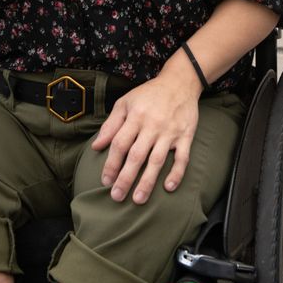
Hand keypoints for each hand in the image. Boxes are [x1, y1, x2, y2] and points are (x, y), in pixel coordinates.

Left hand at [91, 71, 200, 204]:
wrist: (179, 82)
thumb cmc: (149, 94)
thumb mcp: (125, 102)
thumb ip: (111, 124)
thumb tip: (96, 145)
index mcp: (135, 117)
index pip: (120, 144)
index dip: (111, 163)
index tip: (105, 181)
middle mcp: (152, 125)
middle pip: (136, 156)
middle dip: (125, 178)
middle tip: (117, 196)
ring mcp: (170, 132)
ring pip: (157, 160)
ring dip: (147, 181)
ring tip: (138, 199)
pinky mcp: (186, 136)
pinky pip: (182, 158)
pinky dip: (176, 173)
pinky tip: (168, 187)